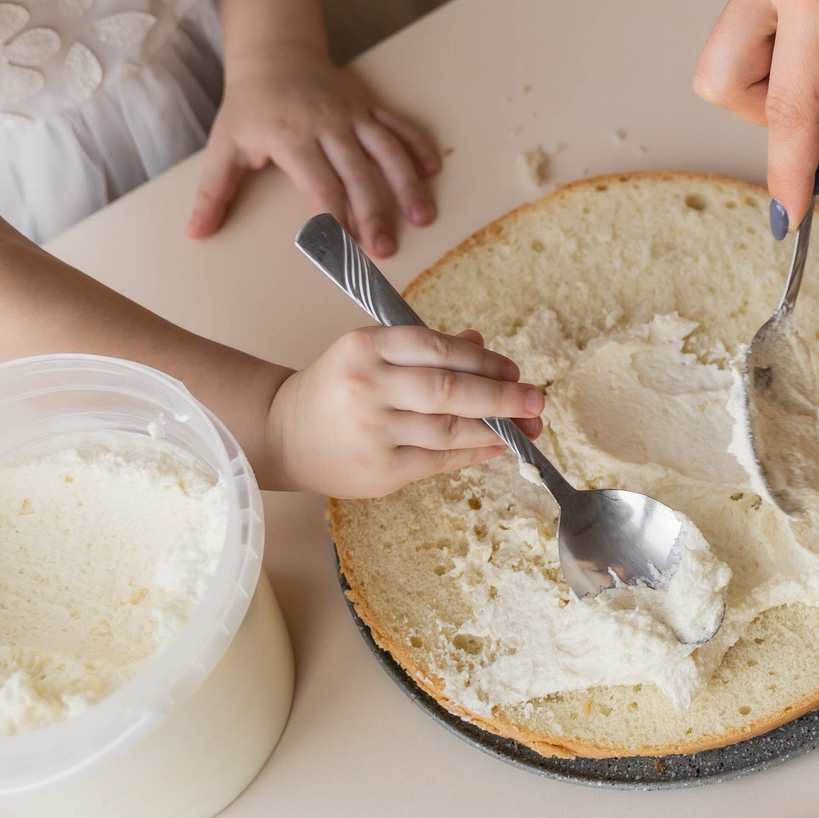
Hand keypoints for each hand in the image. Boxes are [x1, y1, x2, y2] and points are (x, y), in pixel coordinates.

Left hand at [187, 42, 439, 249]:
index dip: (333, 217)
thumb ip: (213, 192)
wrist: (274, 53)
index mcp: (292, 137)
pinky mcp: (369, 107)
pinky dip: (417, 146)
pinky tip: (433, 171)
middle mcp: (328, 125)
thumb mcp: (223, 146)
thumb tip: (195, 234)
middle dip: (374, 212)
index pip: (320, 184)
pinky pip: (399, 126)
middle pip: (358, 174)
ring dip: (406, 184)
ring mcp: (353, 115)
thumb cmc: (248, 106)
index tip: (343, 249)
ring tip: (423, 217)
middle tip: (385, 249)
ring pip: (387, 151)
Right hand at [268, 326, 543, 497]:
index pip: (436, 348)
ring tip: (527, 427)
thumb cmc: (336, 387)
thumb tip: (481, 345)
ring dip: (495, 428)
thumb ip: (424, 349)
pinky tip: (498, 446)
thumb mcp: (371, 353)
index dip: (482, 360)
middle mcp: (367, 387)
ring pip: (449, 430)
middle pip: (448, 391)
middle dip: (501, 395)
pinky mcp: (379, 472)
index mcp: (365, 347)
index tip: (513, 369)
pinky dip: (474, 453)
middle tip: (536, 400)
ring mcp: (372, 433)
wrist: (282, 435)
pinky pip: (439, 461)